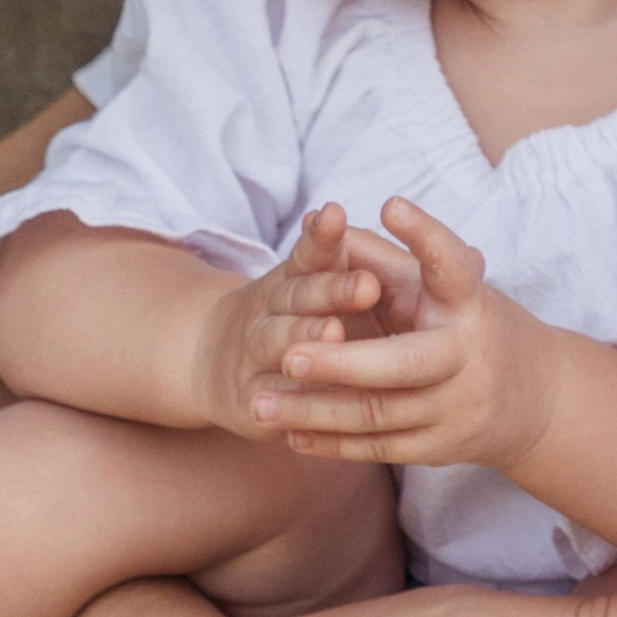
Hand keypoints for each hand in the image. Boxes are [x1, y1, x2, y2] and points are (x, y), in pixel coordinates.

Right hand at [189, 203, 419, 434]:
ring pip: (279, 342)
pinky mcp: (248, 400)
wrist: (209, 359)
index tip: (337, 214)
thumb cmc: (288, 315)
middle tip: (367, 285)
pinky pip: (270, 401)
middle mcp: (267, 309)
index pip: (309, 252)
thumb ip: (343, 258)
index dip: (323, 236)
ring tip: (333, 332)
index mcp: (291, 278)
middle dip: (333, 290)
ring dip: (305, 337)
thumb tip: (407, 221)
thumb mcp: (310, 282)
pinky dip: (286, 402)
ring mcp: (251, 353)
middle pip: (298, 295)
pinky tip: (305, 400)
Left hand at [256, 199, 564, 469]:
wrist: (537, 400)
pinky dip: (332, 443)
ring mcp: (457, 407)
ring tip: (261, 404)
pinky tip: (290, 435)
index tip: (391, 203)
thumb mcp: (440, 288)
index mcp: (469, 303)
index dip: (426, 235)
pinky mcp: (441, 447)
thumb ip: (380, 258)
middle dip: (343, 364)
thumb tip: (320, 222)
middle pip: (403, 364)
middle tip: (288, 356)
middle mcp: (468, 355)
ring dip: (315, 410)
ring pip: (379, 413)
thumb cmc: (468, 323)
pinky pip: (379, 448)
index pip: (452, 266)